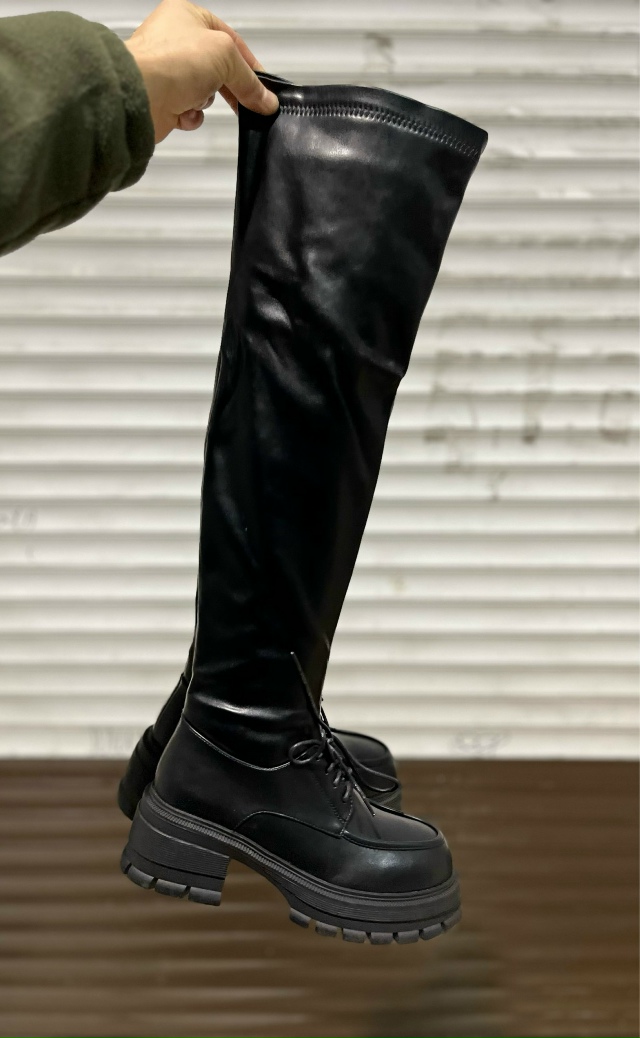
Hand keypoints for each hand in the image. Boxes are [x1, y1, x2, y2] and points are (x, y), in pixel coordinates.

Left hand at [125, 0, 277, 142]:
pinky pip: (189, 110)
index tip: (264, 86)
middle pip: (218, 68)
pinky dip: (191, 115)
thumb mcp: (225, 57)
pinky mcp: (163, 99)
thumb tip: (266, 100)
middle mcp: (175, 41)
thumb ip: (249, 80)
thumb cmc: (172, 61)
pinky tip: (183, 112)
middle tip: (249, 103)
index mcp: (187, 16)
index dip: (250, 63)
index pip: (229, 39)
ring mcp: (168, 71)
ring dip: (205, 100)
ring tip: (197, 98)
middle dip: (231, 87)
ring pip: (204, 91)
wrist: (139, 94)